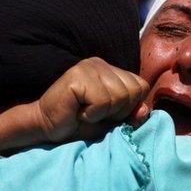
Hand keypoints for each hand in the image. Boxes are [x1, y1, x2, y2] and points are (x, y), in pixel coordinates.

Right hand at [33, 57, 149, 141]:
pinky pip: (102, 100)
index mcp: (111, 71)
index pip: (141, 87)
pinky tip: (77, 111)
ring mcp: (89, 66)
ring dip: (103, 114)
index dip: (128, 108)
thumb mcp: (110, 123)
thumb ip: (129, 115)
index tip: (106, 114)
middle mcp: (102, 64)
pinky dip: (92, 114)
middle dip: (117, 111)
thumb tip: (145, 110)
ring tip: (85, 112)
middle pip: (133, 91)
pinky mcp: (78, 75)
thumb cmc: (77, 124)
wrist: (44, 126)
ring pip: (119, 96)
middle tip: (94, 114)